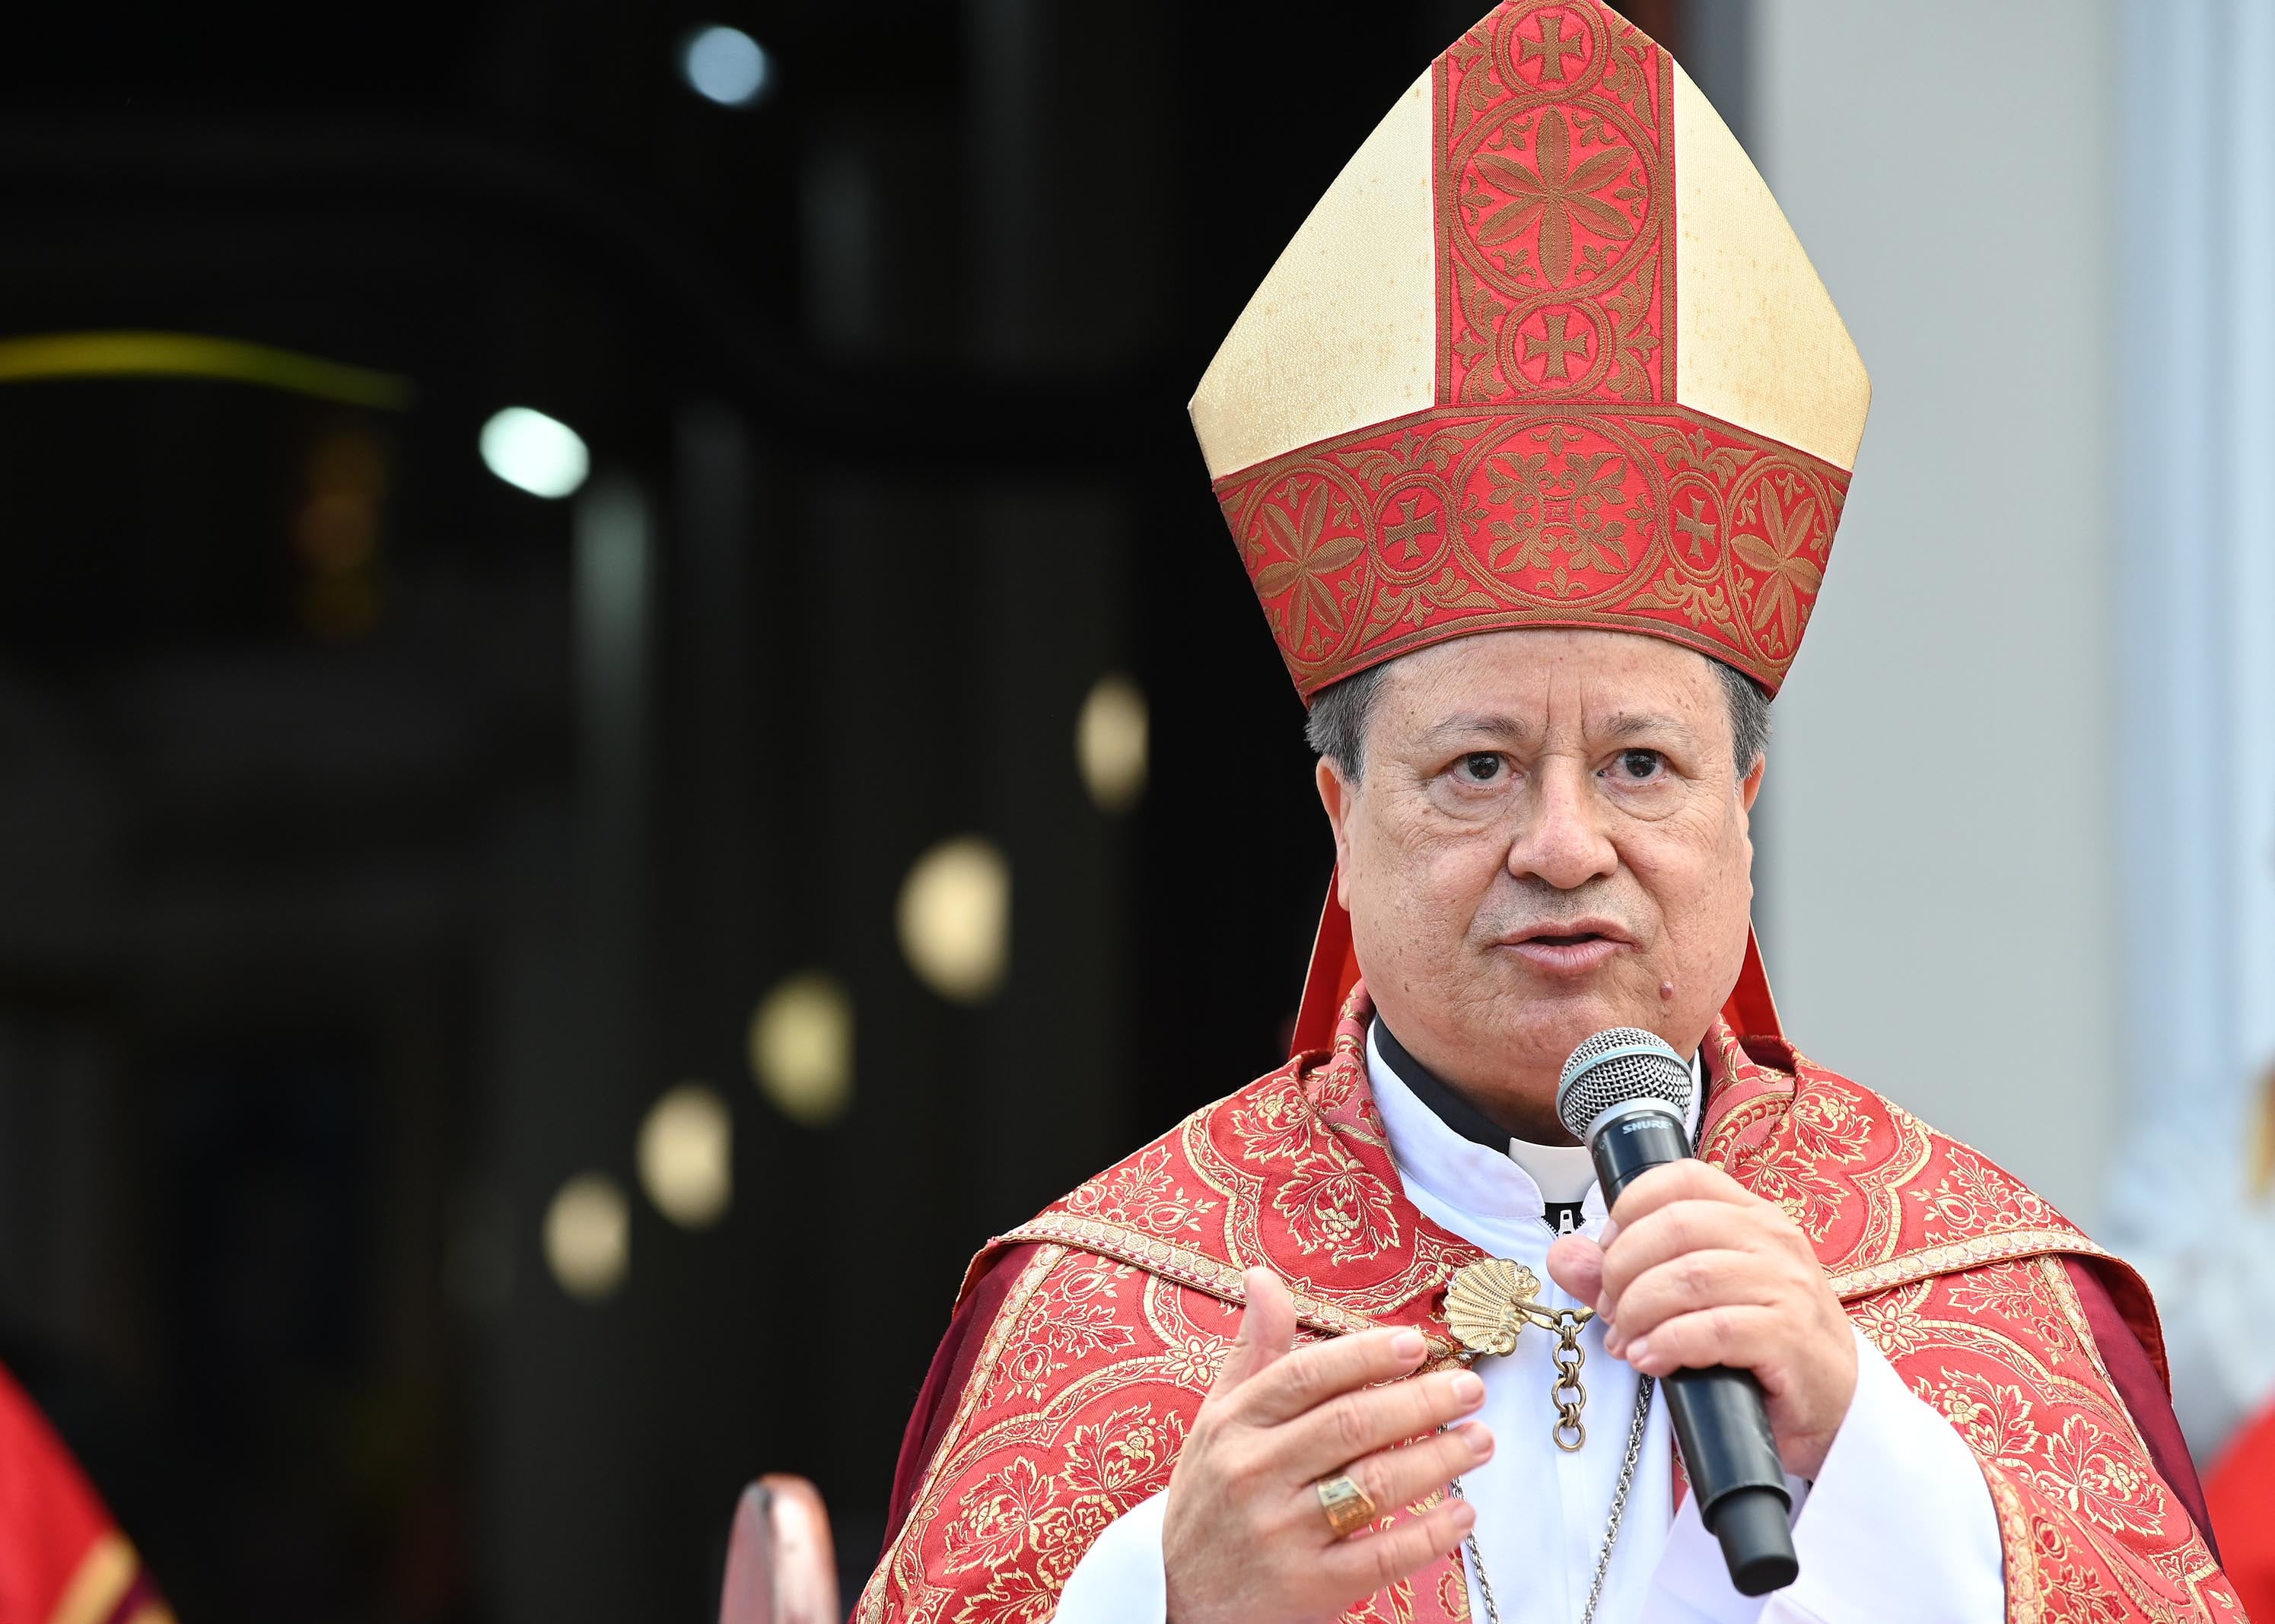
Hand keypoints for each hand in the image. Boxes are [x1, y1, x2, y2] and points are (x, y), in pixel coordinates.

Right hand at [1160, 1268, 1490, 1623]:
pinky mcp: (1308, 1586)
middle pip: (1350, 1425)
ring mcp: (1281, 1533)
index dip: (1365, 1355)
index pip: (1305, 1375)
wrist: (1179, 1598)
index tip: (1416, 1344)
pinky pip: (1381, 1556)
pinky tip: (1463, 1513)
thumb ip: (1253, 1352)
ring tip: (1480, 1441)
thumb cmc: (1210, 1499)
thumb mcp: (1217, 1419)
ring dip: (1437, 1459)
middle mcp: (1254, 1473)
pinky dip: (1429, 1534)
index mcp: (1234, 1424)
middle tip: (1469, 1390)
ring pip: (1373, 1486)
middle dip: (1420, 1401)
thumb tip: (1263, 1278)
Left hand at [1546, 1161, 1856, 1478]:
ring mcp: (1787, 1286)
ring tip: (1628, 1343)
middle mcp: (1774, 1240)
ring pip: (1689, 1276)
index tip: (1609, 1252)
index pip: (1681, 1178)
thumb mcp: (1693, 1299)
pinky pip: (1714, 1328)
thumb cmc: (1759, 1346)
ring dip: (1640, 1312)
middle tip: (1611, 1312)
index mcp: (1750, 1216)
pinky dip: (1669, 1343)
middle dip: (1623, 1270)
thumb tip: (1564, 1255)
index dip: (1630, 1208)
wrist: (1831, 1408)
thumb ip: (1626, 1274)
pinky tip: (1652, 1360)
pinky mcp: (1790, 1336)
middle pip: (1674, 1226)